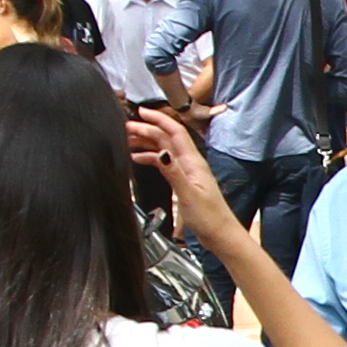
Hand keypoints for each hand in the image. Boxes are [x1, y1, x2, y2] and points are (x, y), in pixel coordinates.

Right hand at [127, 105, 234, 236]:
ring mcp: (187, 172)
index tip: (141, 112)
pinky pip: (165, 163)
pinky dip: (151, 158)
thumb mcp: (188, 194)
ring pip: (164, 149)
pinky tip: (138, 159)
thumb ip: (174, 173)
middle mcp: (190, 163)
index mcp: (193, 162)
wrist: (220, 234)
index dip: (158, 119)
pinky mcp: (184, 181)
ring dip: (147, 142)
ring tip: (127, 140)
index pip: (175, 132)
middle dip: (147, 130)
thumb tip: (162, 152)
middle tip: (126, 127)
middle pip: (166, 139)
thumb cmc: (209, 217)